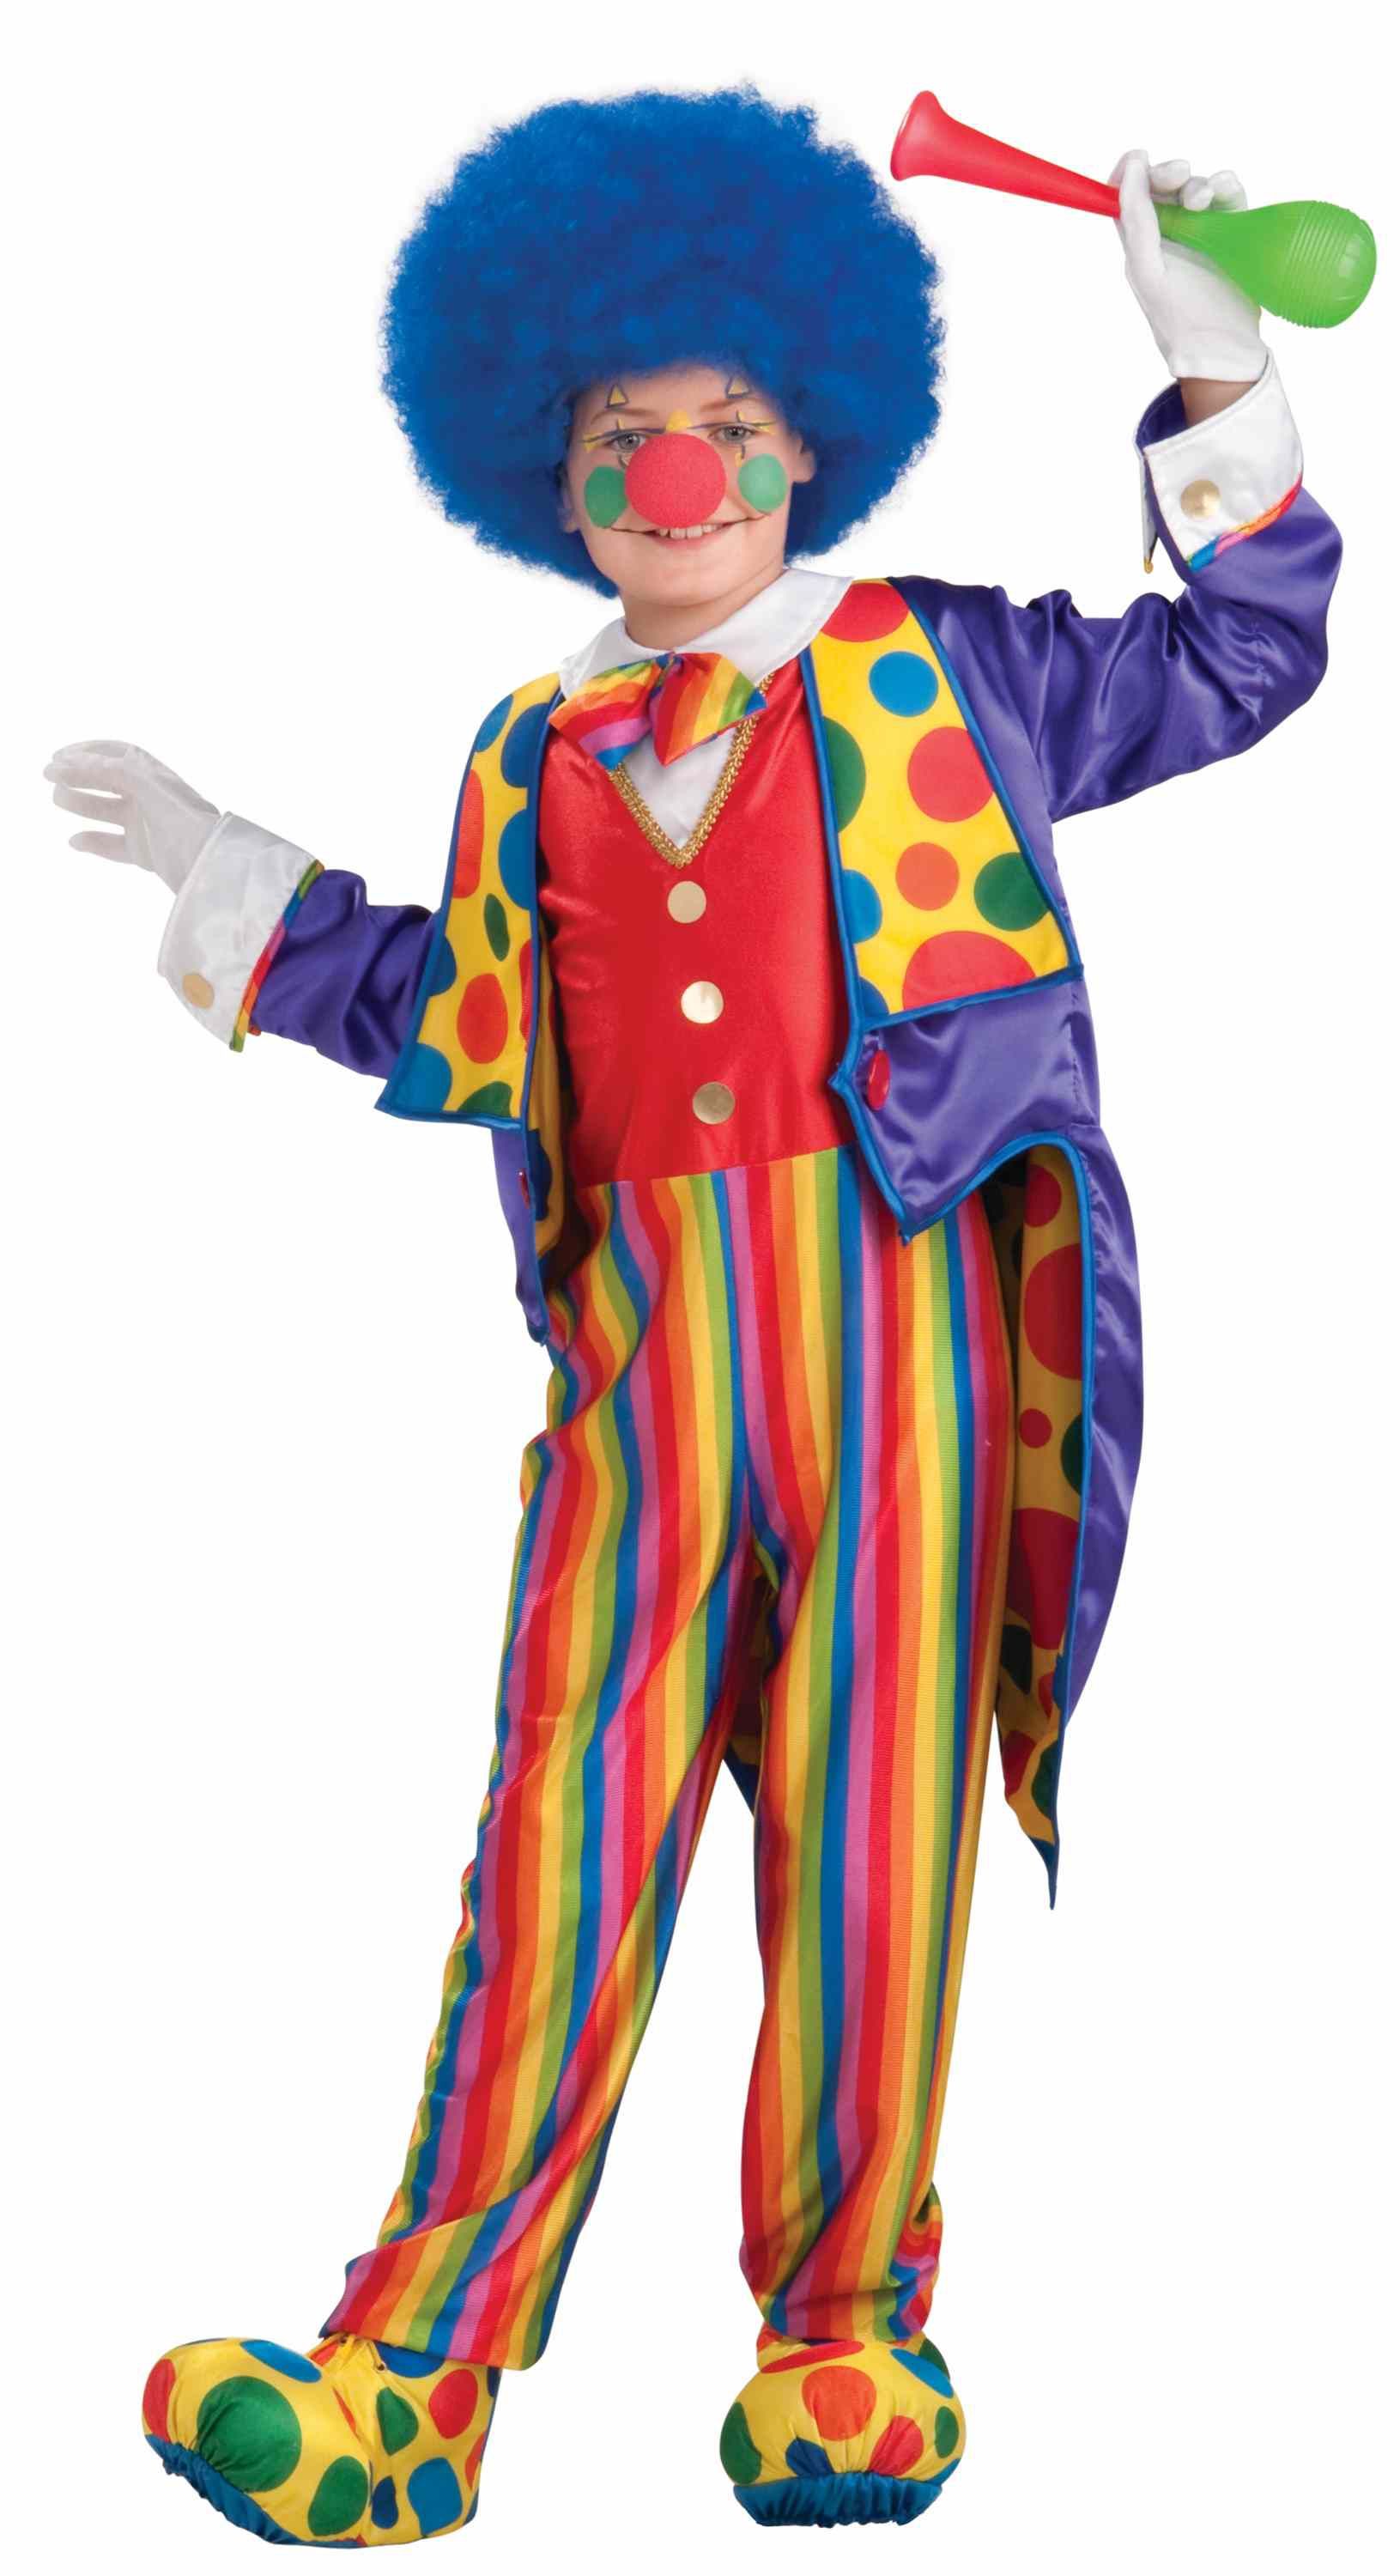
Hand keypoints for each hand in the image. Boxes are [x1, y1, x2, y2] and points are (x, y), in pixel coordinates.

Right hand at [45, 740, 219, 895]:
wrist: (209, 864)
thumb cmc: (183, 820)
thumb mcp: (146, 785)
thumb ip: (109, 769)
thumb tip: (68, 762)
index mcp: (154, 775)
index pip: (117, 754)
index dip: (87, 752)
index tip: (58, 757)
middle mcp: (150, 796)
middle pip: (107, 780)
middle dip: (78, 776)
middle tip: (49, 778)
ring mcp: (147, 825)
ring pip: (107, 810)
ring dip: (81, 803)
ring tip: (56, 800)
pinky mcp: (146, 853)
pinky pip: (113, 845)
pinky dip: (94, 842)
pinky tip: (73, 841)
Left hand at [1112, 150, 1265, 385]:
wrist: (1224, 348)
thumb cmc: (1180, 317)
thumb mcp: (1148, 267)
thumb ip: (1135, 218)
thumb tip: (1133, 164)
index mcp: (1140, 244)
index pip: (1126, 196)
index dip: (1129, 172)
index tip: (1140, 158)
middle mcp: (1168, 234)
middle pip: (1162, 184)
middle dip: (1168, 172)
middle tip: (1179, 172)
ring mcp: (1202, 231)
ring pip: (1196, 187)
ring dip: (1197, 184)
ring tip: (1201, 201)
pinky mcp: (1232, 231)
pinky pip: (1228, 195)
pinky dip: (1225, 185)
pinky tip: (1223, 191)